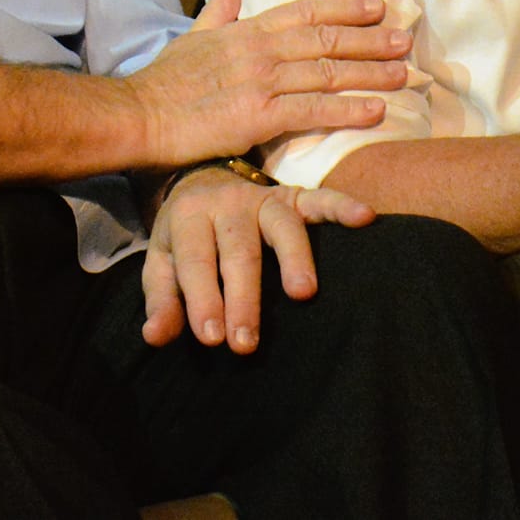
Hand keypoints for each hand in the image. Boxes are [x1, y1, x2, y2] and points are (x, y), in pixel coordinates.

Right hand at [123, 0, 410, 168]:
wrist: (137, 115)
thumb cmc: (163, 82)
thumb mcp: (192, 36)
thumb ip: (218, 9)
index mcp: (246, 30)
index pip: (305, 12)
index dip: (344, 8)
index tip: (377, 6)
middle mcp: (259, 50)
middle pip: (326, 40)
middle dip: (370, 39)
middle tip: (405, 40)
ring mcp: (260, 81)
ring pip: (327, 73)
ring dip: (370, 73)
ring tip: (404, 73)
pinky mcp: (257, 115)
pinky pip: (313, 111)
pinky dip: (347, 110)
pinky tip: (376, 111)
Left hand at [140, 166, 374, 351]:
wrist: (202, 178)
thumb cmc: (185, 235)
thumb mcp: (162, 263)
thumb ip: (161, 300)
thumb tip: (155, 338)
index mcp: (189, 216)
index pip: (196, 262)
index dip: (203, 299)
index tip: (212, 338)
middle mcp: (228, 203)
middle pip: (239, 251)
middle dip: (243, 297)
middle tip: (247, 341)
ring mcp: (264, 197)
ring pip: (282, 225)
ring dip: (294, 257)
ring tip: (303, 293)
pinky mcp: (293, 195)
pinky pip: (320, 198)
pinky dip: (342, 206)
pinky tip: (364, 218)